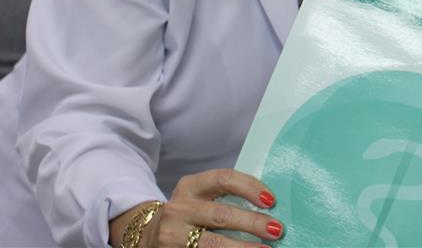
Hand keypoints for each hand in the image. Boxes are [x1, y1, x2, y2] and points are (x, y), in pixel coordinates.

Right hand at [111, 169, 283, 247]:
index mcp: (190, 187)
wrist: (143, 233)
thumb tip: (268, 206)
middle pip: (221, 215)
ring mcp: (173, 236)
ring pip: (212, 244)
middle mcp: (179, 210)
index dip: (250, 188)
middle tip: (277, 229)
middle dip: (252, 223)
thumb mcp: (200, 197)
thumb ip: (226, 197)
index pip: (224, 179)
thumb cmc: (187, 213)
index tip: (271, 200)